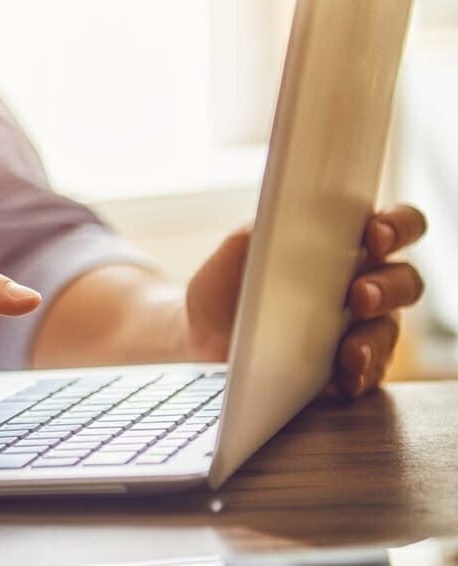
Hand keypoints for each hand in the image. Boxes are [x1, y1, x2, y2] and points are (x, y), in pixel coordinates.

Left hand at [184, 205, 426, 397]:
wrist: (197, 341)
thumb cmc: (225, 288)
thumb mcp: (234, 255)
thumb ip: (257, 234)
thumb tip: (274, 224)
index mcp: (345, 245)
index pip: (393, 227)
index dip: (396, 227)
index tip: (375, 234)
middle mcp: (364, 285)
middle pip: (405, 281)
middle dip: (388, 287)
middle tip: (359, 294)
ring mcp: (361, 330)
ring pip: (389, 331)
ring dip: (373, 339)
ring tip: (349, 349)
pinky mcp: (349, 370)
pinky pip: (369, 375)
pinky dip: (358, 376)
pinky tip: (342, 378)